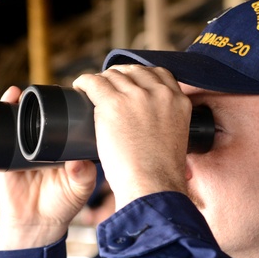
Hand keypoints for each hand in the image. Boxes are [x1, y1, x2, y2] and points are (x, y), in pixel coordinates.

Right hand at [0, 87, 96, 250]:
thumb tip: (79, 161)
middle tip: (37, 92)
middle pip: (36, 114)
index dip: (61, 104)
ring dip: (13, 103)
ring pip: (15, 119)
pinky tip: (1, 107)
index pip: (61, 119)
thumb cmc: (62, 205)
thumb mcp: (79, 190)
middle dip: (35, 100)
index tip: (63, 93)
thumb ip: (83, 176)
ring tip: (16, 93)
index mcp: (61, 146)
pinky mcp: (2, 156)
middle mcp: (40, 142)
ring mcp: (20, 148)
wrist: (36, 224)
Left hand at [72, 65, 191, 209]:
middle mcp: (160, 93)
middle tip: (106, 89)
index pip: (158, 74)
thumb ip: (168, 126)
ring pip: (112, 76)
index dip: (139, 77)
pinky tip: (80, 87)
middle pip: (133, 71)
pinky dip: (84, 82)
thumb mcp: (176, 140)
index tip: (128, 86)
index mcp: (178, 101)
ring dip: (101, 81)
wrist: (153, 186)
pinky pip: (93, 83)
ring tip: (91, 91)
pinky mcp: (113, 104)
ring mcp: (136, 96)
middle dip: (119, 76)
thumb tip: (153, 128)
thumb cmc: (161, 176)